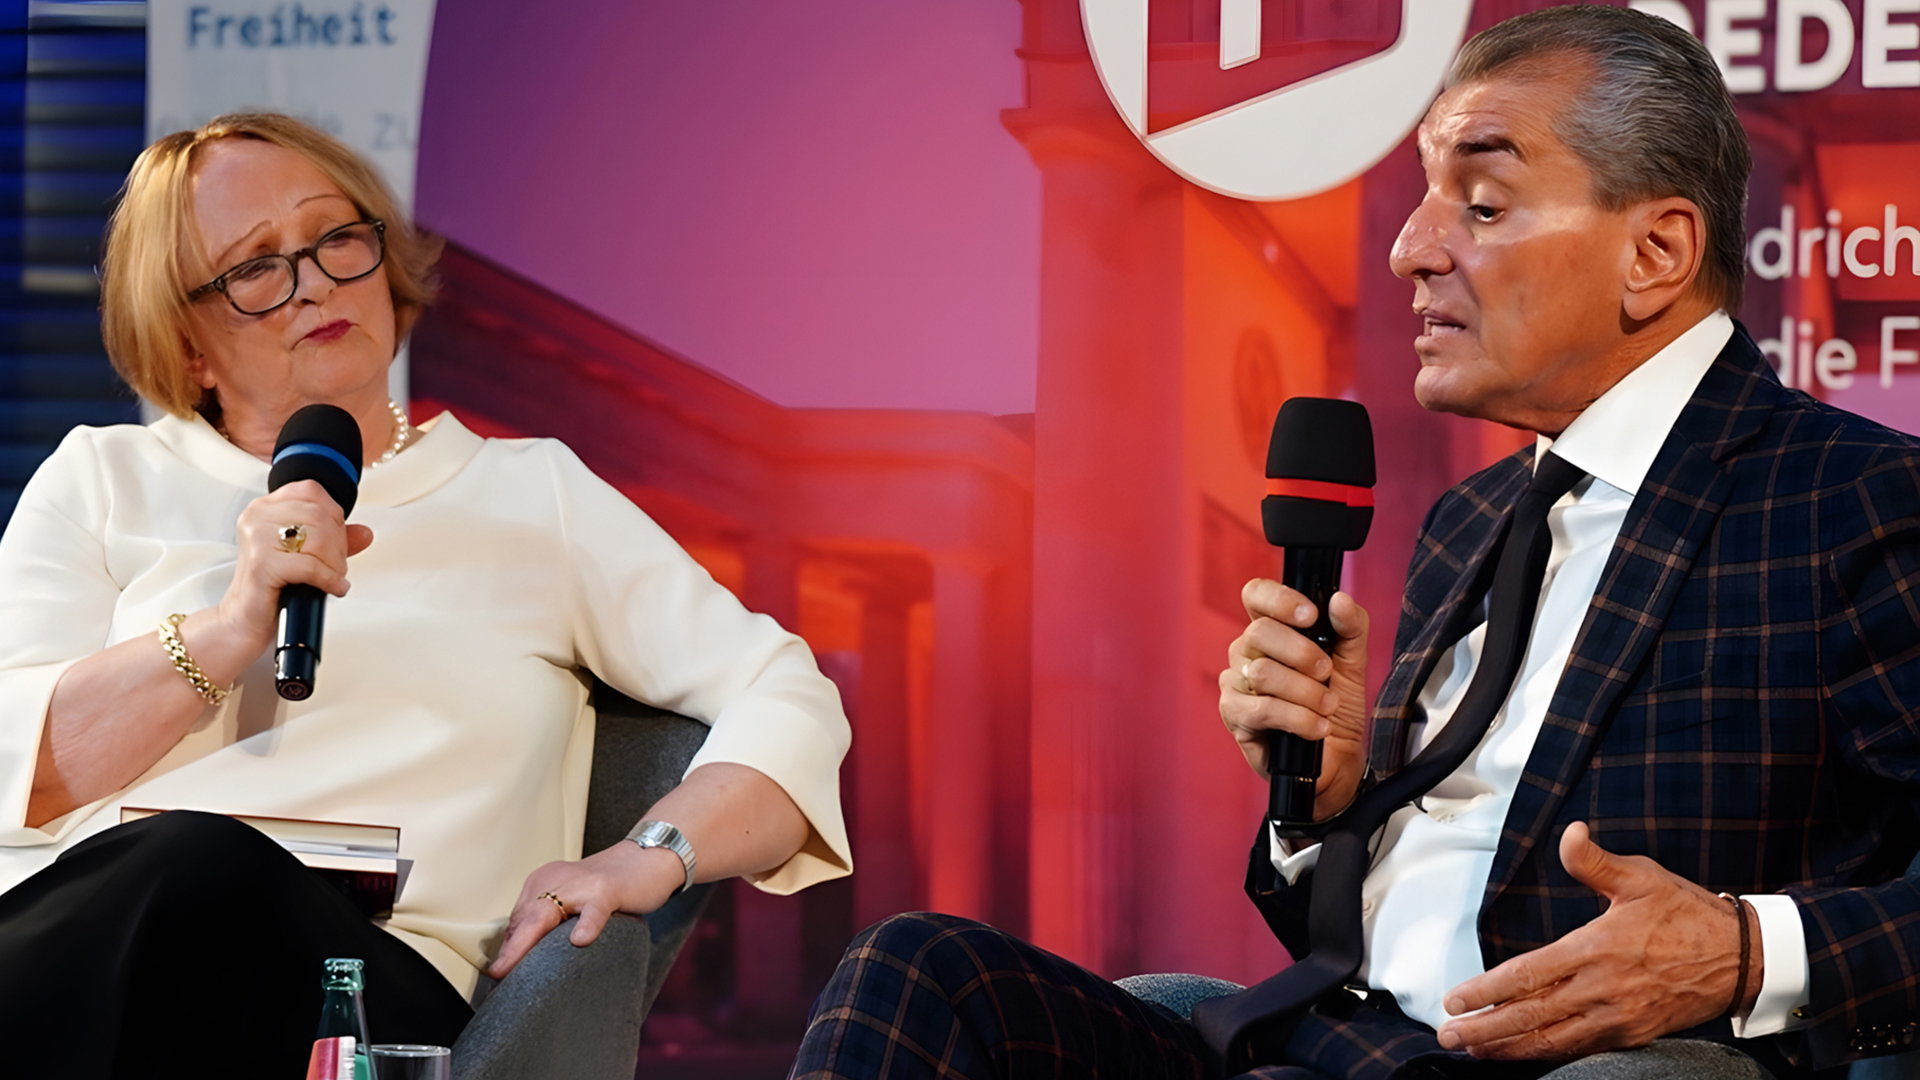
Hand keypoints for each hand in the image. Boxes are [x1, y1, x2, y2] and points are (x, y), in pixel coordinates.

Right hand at [211, 480, 372, 657]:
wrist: (243, 619)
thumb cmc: (271, 586)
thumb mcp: (306, 555)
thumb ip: (334, 540)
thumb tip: (365, 533)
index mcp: (265, 507)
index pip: (311, 491)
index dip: (334, 515)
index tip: (336, 540)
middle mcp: (258, 517)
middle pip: (320, 516)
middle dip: (339, 545)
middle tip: (335, 565)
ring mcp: (257, 538)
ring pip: (318, 538)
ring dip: (335, 563)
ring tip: (331, 577)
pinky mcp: (262, 564)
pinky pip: (310, 566)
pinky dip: (329, 579)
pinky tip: (333, 587)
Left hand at [486, 841, 687, 979]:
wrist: (648, 858)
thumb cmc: (609, 888)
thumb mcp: (573, 901)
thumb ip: (550, 922)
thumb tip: (522, 957)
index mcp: (543, 882)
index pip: (518, 920)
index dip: (507, 949)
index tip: (497, 975)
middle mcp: (556, 880)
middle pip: (526, 919)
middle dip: (509, 950)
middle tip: (496, 977)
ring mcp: (582, 884)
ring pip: (549, 914)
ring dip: (528, 943)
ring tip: (512, 967)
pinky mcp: (609, 890)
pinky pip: (594, 910)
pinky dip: (587, 924)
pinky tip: (580, 941)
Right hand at [1218, 578, 1369, 819]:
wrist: (1338, 761)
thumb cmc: (1336, 709)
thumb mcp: (1353, 663)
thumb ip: (1351, 627)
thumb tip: (1339, 599)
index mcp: (1272, 632)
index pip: (1256, 595)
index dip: (1278, 599)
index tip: (1310, 615)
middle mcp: (1246, 653)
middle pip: (1259, 632)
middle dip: (1302, 653)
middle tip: (1326, 674)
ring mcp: (1235, 684)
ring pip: (1262, 672)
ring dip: (1305, 692)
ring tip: (1325, 707)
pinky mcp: (1235, 716)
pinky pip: (1262, 709)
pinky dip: (1297, 718)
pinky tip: (1315, 727)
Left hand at [1435, 821, 1757, 1060]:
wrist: (1743, 958)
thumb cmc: (1689, 916)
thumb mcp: (1641, 877)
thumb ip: (1595, 862)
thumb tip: (1570, 835)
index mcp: (1596, 949)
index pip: (1528, 975)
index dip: (1488, 990)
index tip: (1456, 998)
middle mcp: (1602, 990)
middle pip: (1531, 1015)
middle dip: (1485, 1029)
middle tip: (1450, 1034)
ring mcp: (1618, 1018)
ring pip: (1553, 1040)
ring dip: (1510, 1048)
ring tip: (1475, 1051)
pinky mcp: (1634, 1035)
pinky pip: (1581, 1050)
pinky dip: (1548, 1054)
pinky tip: (1526, 1052)